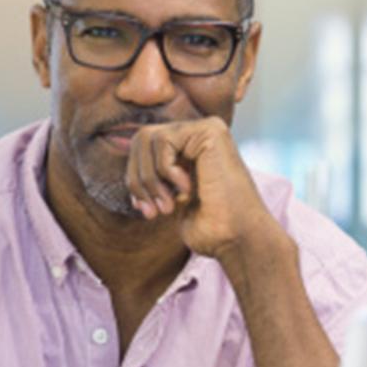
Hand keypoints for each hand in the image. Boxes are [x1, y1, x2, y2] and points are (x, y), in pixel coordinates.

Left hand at [124, 116, 284, 259]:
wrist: (236, 237)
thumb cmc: (208, 225)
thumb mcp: (171, 198)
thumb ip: (154, 179)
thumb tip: (130, 172)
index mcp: (189, 148)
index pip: (141, 148)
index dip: (134, 179)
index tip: (144, 208)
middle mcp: (198, 133)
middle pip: (140, 138)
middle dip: (138, 179)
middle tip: (153, 210)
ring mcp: (206, 129)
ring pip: (147, 138)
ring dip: (150, 179)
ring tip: (168, 206)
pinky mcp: (210, 130)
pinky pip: (163, 141)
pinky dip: (166, 171)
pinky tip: (187, 189)